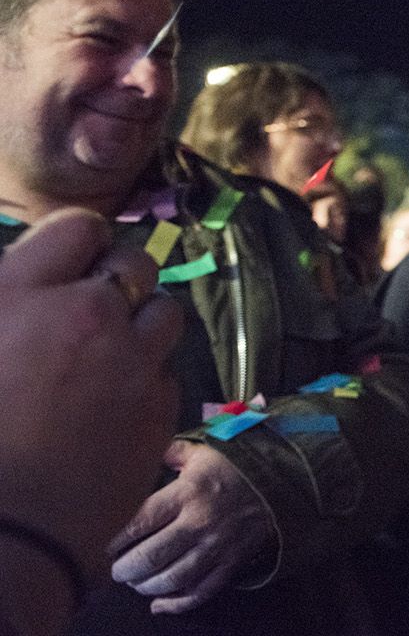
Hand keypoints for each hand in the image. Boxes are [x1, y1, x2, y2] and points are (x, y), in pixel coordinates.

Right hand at [0, 208, 180, 573]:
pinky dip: (146, 378)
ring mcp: (131, 362)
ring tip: (111, 349)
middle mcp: (86, 315)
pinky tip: (115, 402)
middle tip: (90, 307)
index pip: (77, 226)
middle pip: (133, 263)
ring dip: (142, 322)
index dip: (75, 242)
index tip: (67, 261)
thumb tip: (21, 291)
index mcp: (19, 292)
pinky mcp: (158, 409)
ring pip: (165, 312)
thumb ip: (5, 303)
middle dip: (116, 278)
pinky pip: (165, 372)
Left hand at [108, 441, 272, 613]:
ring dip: (146, 587)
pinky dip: (177, 604)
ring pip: (172, 579)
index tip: (106, 547)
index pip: (140, 522)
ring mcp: (217, 546)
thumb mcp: (205, 452)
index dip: (116, 540)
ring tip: (136, 583)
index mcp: (187, 493)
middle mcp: (199, 523)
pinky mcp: (232, 563)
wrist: (286, 481)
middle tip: (116, 571)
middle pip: (151, 557)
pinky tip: (159, 605)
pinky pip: (201, 592)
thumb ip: (171, 453)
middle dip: (125, 570)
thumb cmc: (238, 466)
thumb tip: (142, 453)